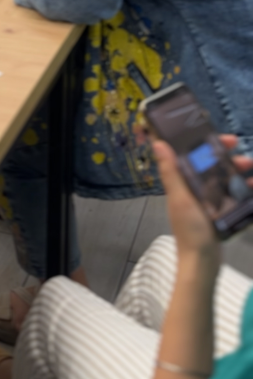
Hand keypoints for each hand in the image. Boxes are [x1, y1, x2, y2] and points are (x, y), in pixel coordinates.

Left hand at [154, 136, 252, 260]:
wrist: (203, 264)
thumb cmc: (190, 231)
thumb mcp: (180, 199)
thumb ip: (171, 172)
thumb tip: (157, 142)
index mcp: (182, 182)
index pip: (191, 154)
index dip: (203, 142)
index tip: (219, 136)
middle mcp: (194, 187)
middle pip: (210, 163)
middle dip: (225, 153)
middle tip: (239, 149)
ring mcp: (208, 200)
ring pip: (223, 176)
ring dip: (236, 169)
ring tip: (250, 167)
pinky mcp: (220, 211)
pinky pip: (232, 194)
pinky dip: (242, 188)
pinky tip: (252, 187)